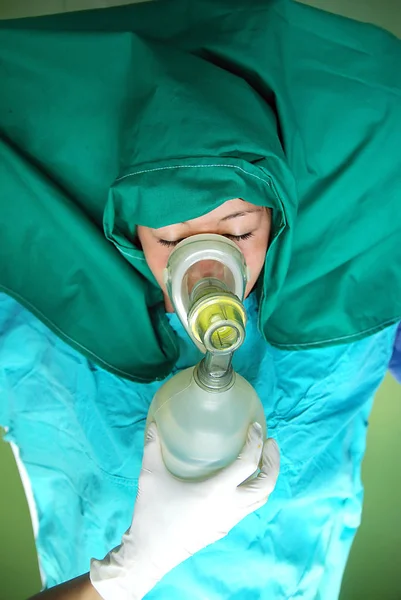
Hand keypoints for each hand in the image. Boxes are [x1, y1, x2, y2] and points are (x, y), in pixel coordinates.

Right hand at [90, 422, 279, 599]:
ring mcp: (229, 520)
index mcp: (216, 491)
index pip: (248, 464)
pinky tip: (240, 480)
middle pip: (266, 485)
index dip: (255, 442)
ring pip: (261, 499)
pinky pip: (249, 507)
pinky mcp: (224, 528)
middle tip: (270, 442)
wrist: (150, 555)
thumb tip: (152, 424)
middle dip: (273, 462)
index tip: (255, 427)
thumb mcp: (150, 476)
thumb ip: (152, 447)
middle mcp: (229, 507)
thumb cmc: (152, 514)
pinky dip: (254, 490)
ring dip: (267, 477)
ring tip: (261, 458)